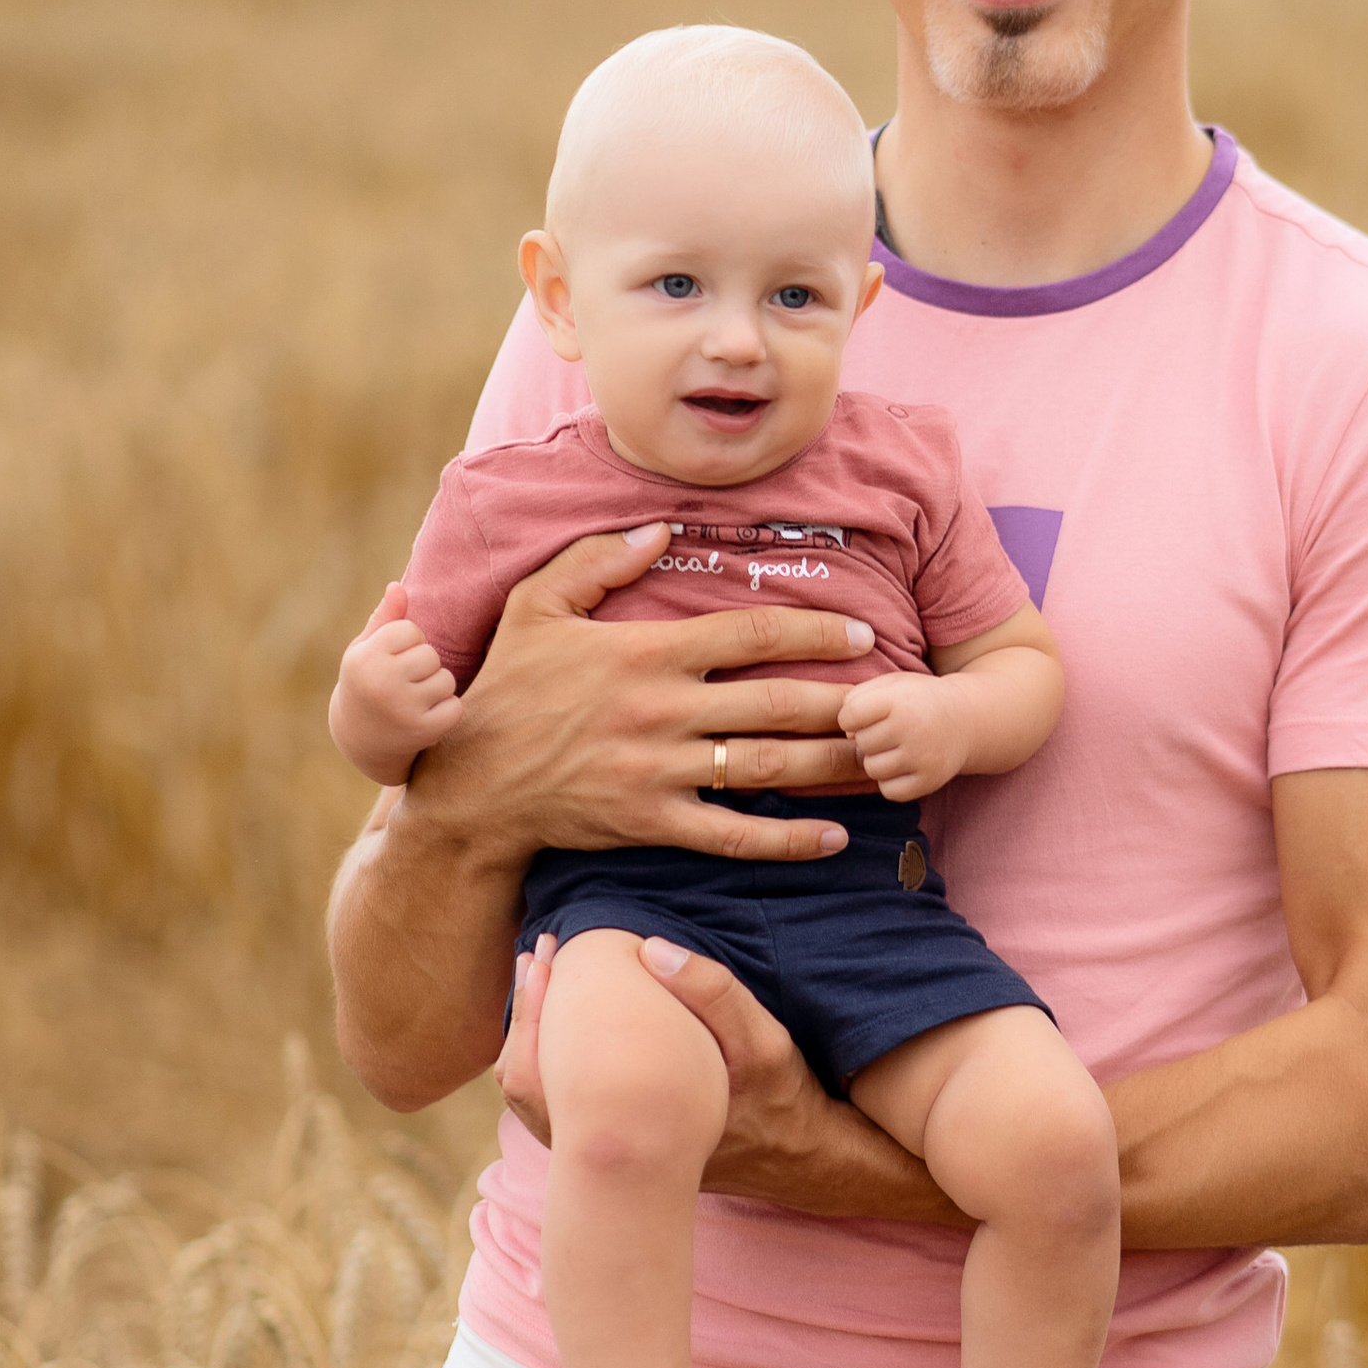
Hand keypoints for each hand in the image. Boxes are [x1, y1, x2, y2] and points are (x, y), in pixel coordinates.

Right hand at [331, 582, 465, 782]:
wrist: (360, 738)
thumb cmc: (365, 682)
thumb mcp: (365, 649)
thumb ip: (384, 619)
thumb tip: (398, 586)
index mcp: (365, 659)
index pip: (410, 631)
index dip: (407, 643)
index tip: (393, 659)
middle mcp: (381, 683)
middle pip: (430, 655)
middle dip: (424, 664)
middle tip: (406, 680)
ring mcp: (403, 709)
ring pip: (445, 680)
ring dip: (437, 686)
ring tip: (416, 697)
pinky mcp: (423, 732)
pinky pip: (455, 707)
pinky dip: (447, 710)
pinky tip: (427, 715)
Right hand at [405, 523, 881, 869]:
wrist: (472, 785)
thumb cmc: (506, 688)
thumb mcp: (535, 605)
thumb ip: (595, 560)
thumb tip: (660, 529)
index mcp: (645, 652)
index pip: (749, 633)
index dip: (812, 630)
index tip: (859, 631)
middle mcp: (662, 711)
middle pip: (776, 702)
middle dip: (844, 699)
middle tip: (894, 697)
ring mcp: (660, 772)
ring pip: (767, 766)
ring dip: (833, 763)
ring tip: (882, 756)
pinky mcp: (653, 823)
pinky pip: (734, 834)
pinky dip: (788, 839)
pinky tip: (834, 836)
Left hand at [500, 932, 963, 1224]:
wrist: (798, 1161)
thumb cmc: (782, 1097)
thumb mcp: (764, 1041)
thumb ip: (714, 993)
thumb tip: (650, 950)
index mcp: (638, 1115)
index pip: (556, 1059)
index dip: (538, 1003)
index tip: (542, 952)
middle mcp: (613, 1144)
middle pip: (530, 1086)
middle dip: (522, 1018)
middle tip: (529, 960)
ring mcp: (613, 1155)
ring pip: (540, 1102)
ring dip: (530, 1042)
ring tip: (535, 985)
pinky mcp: (620, 1152)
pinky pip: (562, 1109)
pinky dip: (550, 1065)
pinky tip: (562, 1025)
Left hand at [836, 670, 970, 802]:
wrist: (966, 720)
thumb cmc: (918, 700)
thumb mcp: (890, 684)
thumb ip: (857, 697)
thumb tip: (846, 733)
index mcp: (900, 700)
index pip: (849, 715)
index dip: (851, 716)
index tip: (866, 714)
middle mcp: (912, 729)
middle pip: (861, 743)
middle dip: (868, 737)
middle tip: (888, 730)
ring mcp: (922, 758)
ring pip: (872, 769)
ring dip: (878, 760)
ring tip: (895, 747)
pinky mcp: (929, 782)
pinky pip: (889, 790)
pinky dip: (891, 781)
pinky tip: (903, 765)